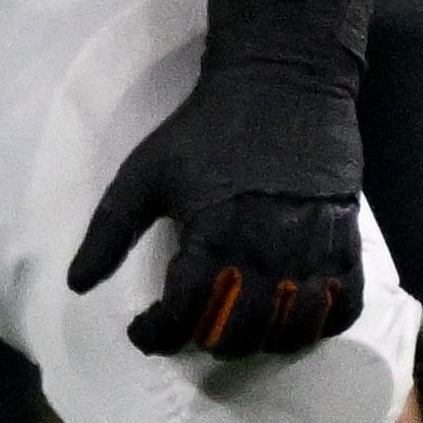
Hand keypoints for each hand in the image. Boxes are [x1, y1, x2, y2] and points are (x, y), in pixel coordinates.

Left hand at [76, 0, 376, 356]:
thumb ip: (110, 231)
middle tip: (194, 324)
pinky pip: (342, 308)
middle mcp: (264, 252)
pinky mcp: (345, 241)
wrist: (283, 81)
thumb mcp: (145, 172)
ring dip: (262, 341)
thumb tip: (77, 284)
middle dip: (207, 341)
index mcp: (210, 236)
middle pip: (239, 336)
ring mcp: (310, 250)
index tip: (143, 329)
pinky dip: (320, 325)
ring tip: (243, 324)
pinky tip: (294, 316)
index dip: (157, 335)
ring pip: (292, 331)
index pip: (183, 317)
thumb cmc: (207, 128)